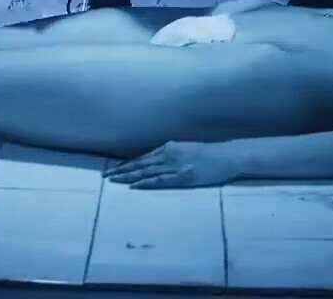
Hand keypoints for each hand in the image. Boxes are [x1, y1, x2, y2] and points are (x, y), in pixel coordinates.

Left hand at [106, 141, 241, 188]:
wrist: (227, 155)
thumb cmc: (209, 154)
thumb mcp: (187, 150)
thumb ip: (172, 154)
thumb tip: (158, 161)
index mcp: (169, 148)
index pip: (143, 158)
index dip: (127, 164)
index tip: (113, 169)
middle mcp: (168, 154)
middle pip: (140, 164)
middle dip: (121, 170)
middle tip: (105, 176)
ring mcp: (175, 165)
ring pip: (145, 171)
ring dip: (128, 176)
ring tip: (113, 180)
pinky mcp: (182, 176)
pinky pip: (159, 180)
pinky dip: (144, 182)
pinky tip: (133, 185)